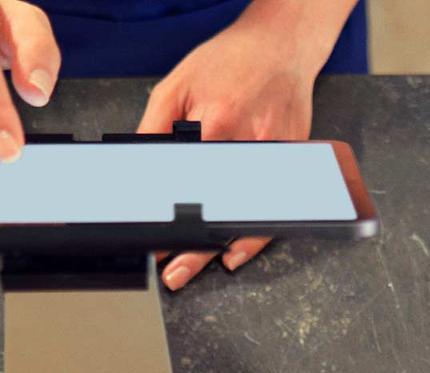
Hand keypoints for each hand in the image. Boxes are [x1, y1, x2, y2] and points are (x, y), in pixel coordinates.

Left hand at [141, 0, 349, 289]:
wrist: (281, 43)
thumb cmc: (230, 59)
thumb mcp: (176, 85)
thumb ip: (153, 127)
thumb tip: (137, 167)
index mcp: (217, 122)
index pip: (188, 185)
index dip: (170, 219)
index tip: (156, 243)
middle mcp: (249, 142)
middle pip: (219, 208)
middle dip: (195, 248)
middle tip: (174, 272)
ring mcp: (275, 154)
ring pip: (247, 213)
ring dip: (222, 246)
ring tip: (201, 267)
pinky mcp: (292, 159)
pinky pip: (274, 205)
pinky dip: (256, 234)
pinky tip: (238, 251)